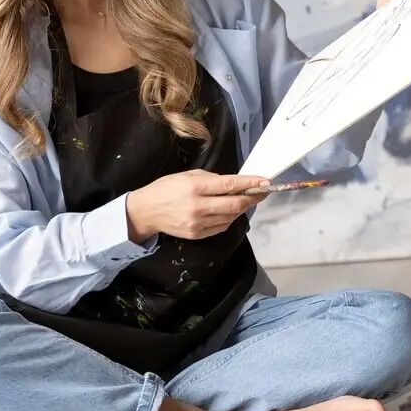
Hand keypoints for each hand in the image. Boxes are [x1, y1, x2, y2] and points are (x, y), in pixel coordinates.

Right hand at [125, 170, 269, 241]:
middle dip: (252, 197)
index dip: (250, 183)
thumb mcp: (187, 175)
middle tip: (262, 192)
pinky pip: (222, 226)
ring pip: (231, 217)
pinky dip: (230, 218)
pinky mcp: (197, 234)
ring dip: (242, 208)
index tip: (265, 181)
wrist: (146, 212)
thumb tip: (233, 183)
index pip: (229, 185)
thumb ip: (211, 179)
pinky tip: (230, 211)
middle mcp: (198, 207)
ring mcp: (198, 223)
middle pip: (235, 204)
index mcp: (195, 188)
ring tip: (245, 199)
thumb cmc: (166, 189)